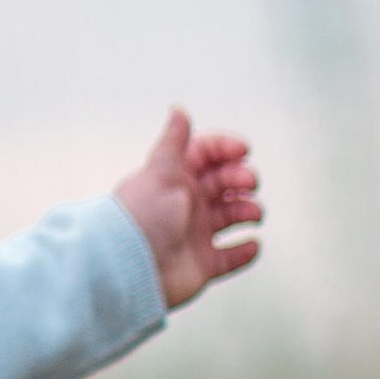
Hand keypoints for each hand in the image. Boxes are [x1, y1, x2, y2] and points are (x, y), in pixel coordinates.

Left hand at [110, 107, 262, 307]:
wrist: (129, 269)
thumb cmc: (142, 217)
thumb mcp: (161, 173)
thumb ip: (174, 143)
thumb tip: (178, 109)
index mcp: (173, 178)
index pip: (205, 154)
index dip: (225, 148)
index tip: (242, 150)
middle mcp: (185, 204)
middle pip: (223, 182)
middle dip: (241, 178)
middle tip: (248, 183)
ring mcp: (194, 234)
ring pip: (232, 216)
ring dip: (248, 211)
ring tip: (251, 214)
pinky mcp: (202, 263)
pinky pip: (231, 256)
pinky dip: (245, 251)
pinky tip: (251, 244)